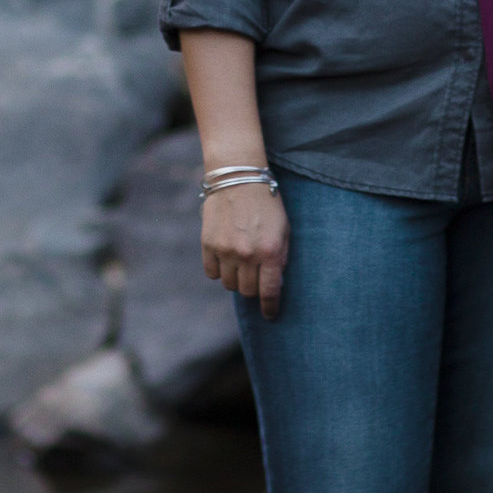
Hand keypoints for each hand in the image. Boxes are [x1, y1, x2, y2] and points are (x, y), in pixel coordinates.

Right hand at [202, 178, 288, 316]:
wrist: (238, 176)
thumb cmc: (266, 203)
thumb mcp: (283, 230)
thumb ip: (280, 258)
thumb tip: (273, 285)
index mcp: (271, 252)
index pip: (269, 292)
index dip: (270, 308)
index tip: (270, 315)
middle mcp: (248, 255)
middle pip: (248, 291)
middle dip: (253, 288)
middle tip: (255, 275)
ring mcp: (226, 250)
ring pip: (229, 284)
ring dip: (236, 279)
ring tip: (240, 263)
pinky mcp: (208, 244)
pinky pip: (212, 273)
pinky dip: (219, 270)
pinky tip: (225, 257)